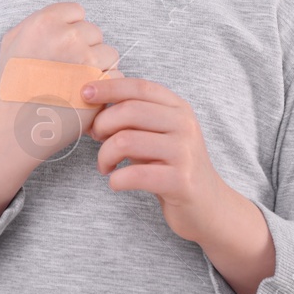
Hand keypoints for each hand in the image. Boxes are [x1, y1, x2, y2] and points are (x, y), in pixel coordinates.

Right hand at [0, 2, 121, 160]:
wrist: (17, 125)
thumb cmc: (13, 85)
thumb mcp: (11, 42)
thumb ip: (35, 23)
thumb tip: (61, 19)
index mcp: (45, 21)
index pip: (77, 11)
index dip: (70, 29)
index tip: (61, 47)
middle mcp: (68, 37)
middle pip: (94, 31)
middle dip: (84, 48)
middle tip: (66, 69)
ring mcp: (87, 60)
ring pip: (109, 52)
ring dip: (98, 66)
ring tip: (75, 82)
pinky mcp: (101, 84)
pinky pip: (116, 75)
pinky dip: (105, 86)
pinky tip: (85, 94)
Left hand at [82, 76, 232, 244]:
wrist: (208, 206)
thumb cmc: (172, 166)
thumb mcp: (158, 135)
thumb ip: (134, 118)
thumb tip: (94, 106)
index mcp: (178, 108)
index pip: (140, 88)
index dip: (109, 87)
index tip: (85, 93)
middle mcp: (184, 126)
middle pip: (128, 111)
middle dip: (102, 125)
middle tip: (96, 139)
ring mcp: (184, 153)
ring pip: (125, 141)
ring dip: (104, 155)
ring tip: (105, 165)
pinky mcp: (181, 181)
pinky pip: (135, 174)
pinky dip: (116, 179)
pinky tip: (116, 182)